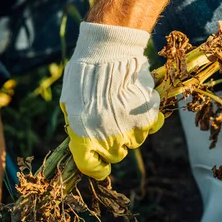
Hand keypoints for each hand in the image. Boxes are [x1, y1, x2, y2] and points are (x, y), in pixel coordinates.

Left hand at [60, 22, 163, 179]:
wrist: (108, 53)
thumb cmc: (83, 76)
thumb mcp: (70, 105)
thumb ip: (77, 128)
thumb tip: (84, 140)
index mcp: (85, 140)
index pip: (92, 168)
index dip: (95, 168)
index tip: (98, 164)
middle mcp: (109, 141)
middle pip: (115, 156)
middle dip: (112, 145)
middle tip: (109, 124)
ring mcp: (132, 131)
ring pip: (134, 142)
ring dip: (129, 131)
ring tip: (122, 108)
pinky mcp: (149, 118)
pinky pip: (151, 126)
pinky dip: (146, 119)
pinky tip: (137, 104)